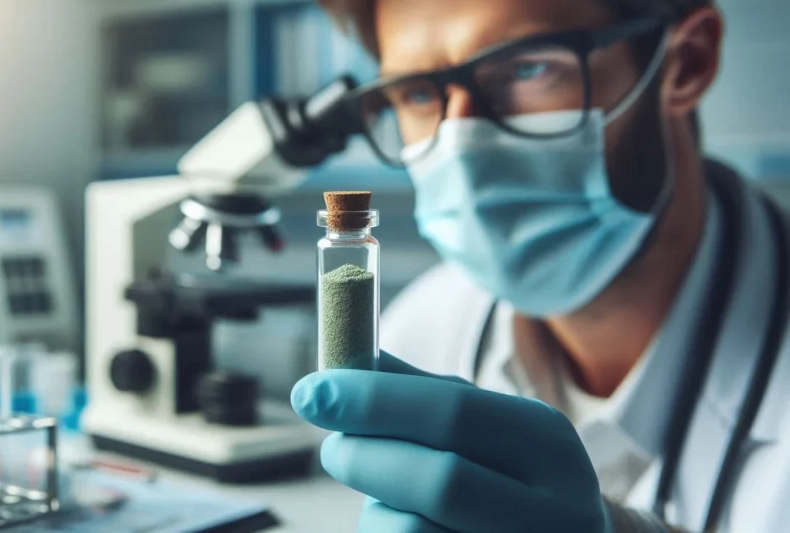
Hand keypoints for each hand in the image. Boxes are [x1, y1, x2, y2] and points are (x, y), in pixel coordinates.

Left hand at [291, 352, 610, 532]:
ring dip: (378, 511)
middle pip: (440, 481)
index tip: (310, 392)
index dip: (373, 400)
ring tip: (386, 501)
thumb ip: (417, 393)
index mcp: (549, 444)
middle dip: (366, 457)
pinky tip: (405, 526)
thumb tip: (343, 356)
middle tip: (332, 449)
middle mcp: (561, 511)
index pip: (454, 413)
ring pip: (416, 532)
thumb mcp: (478, 428)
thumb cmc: (500, 478)